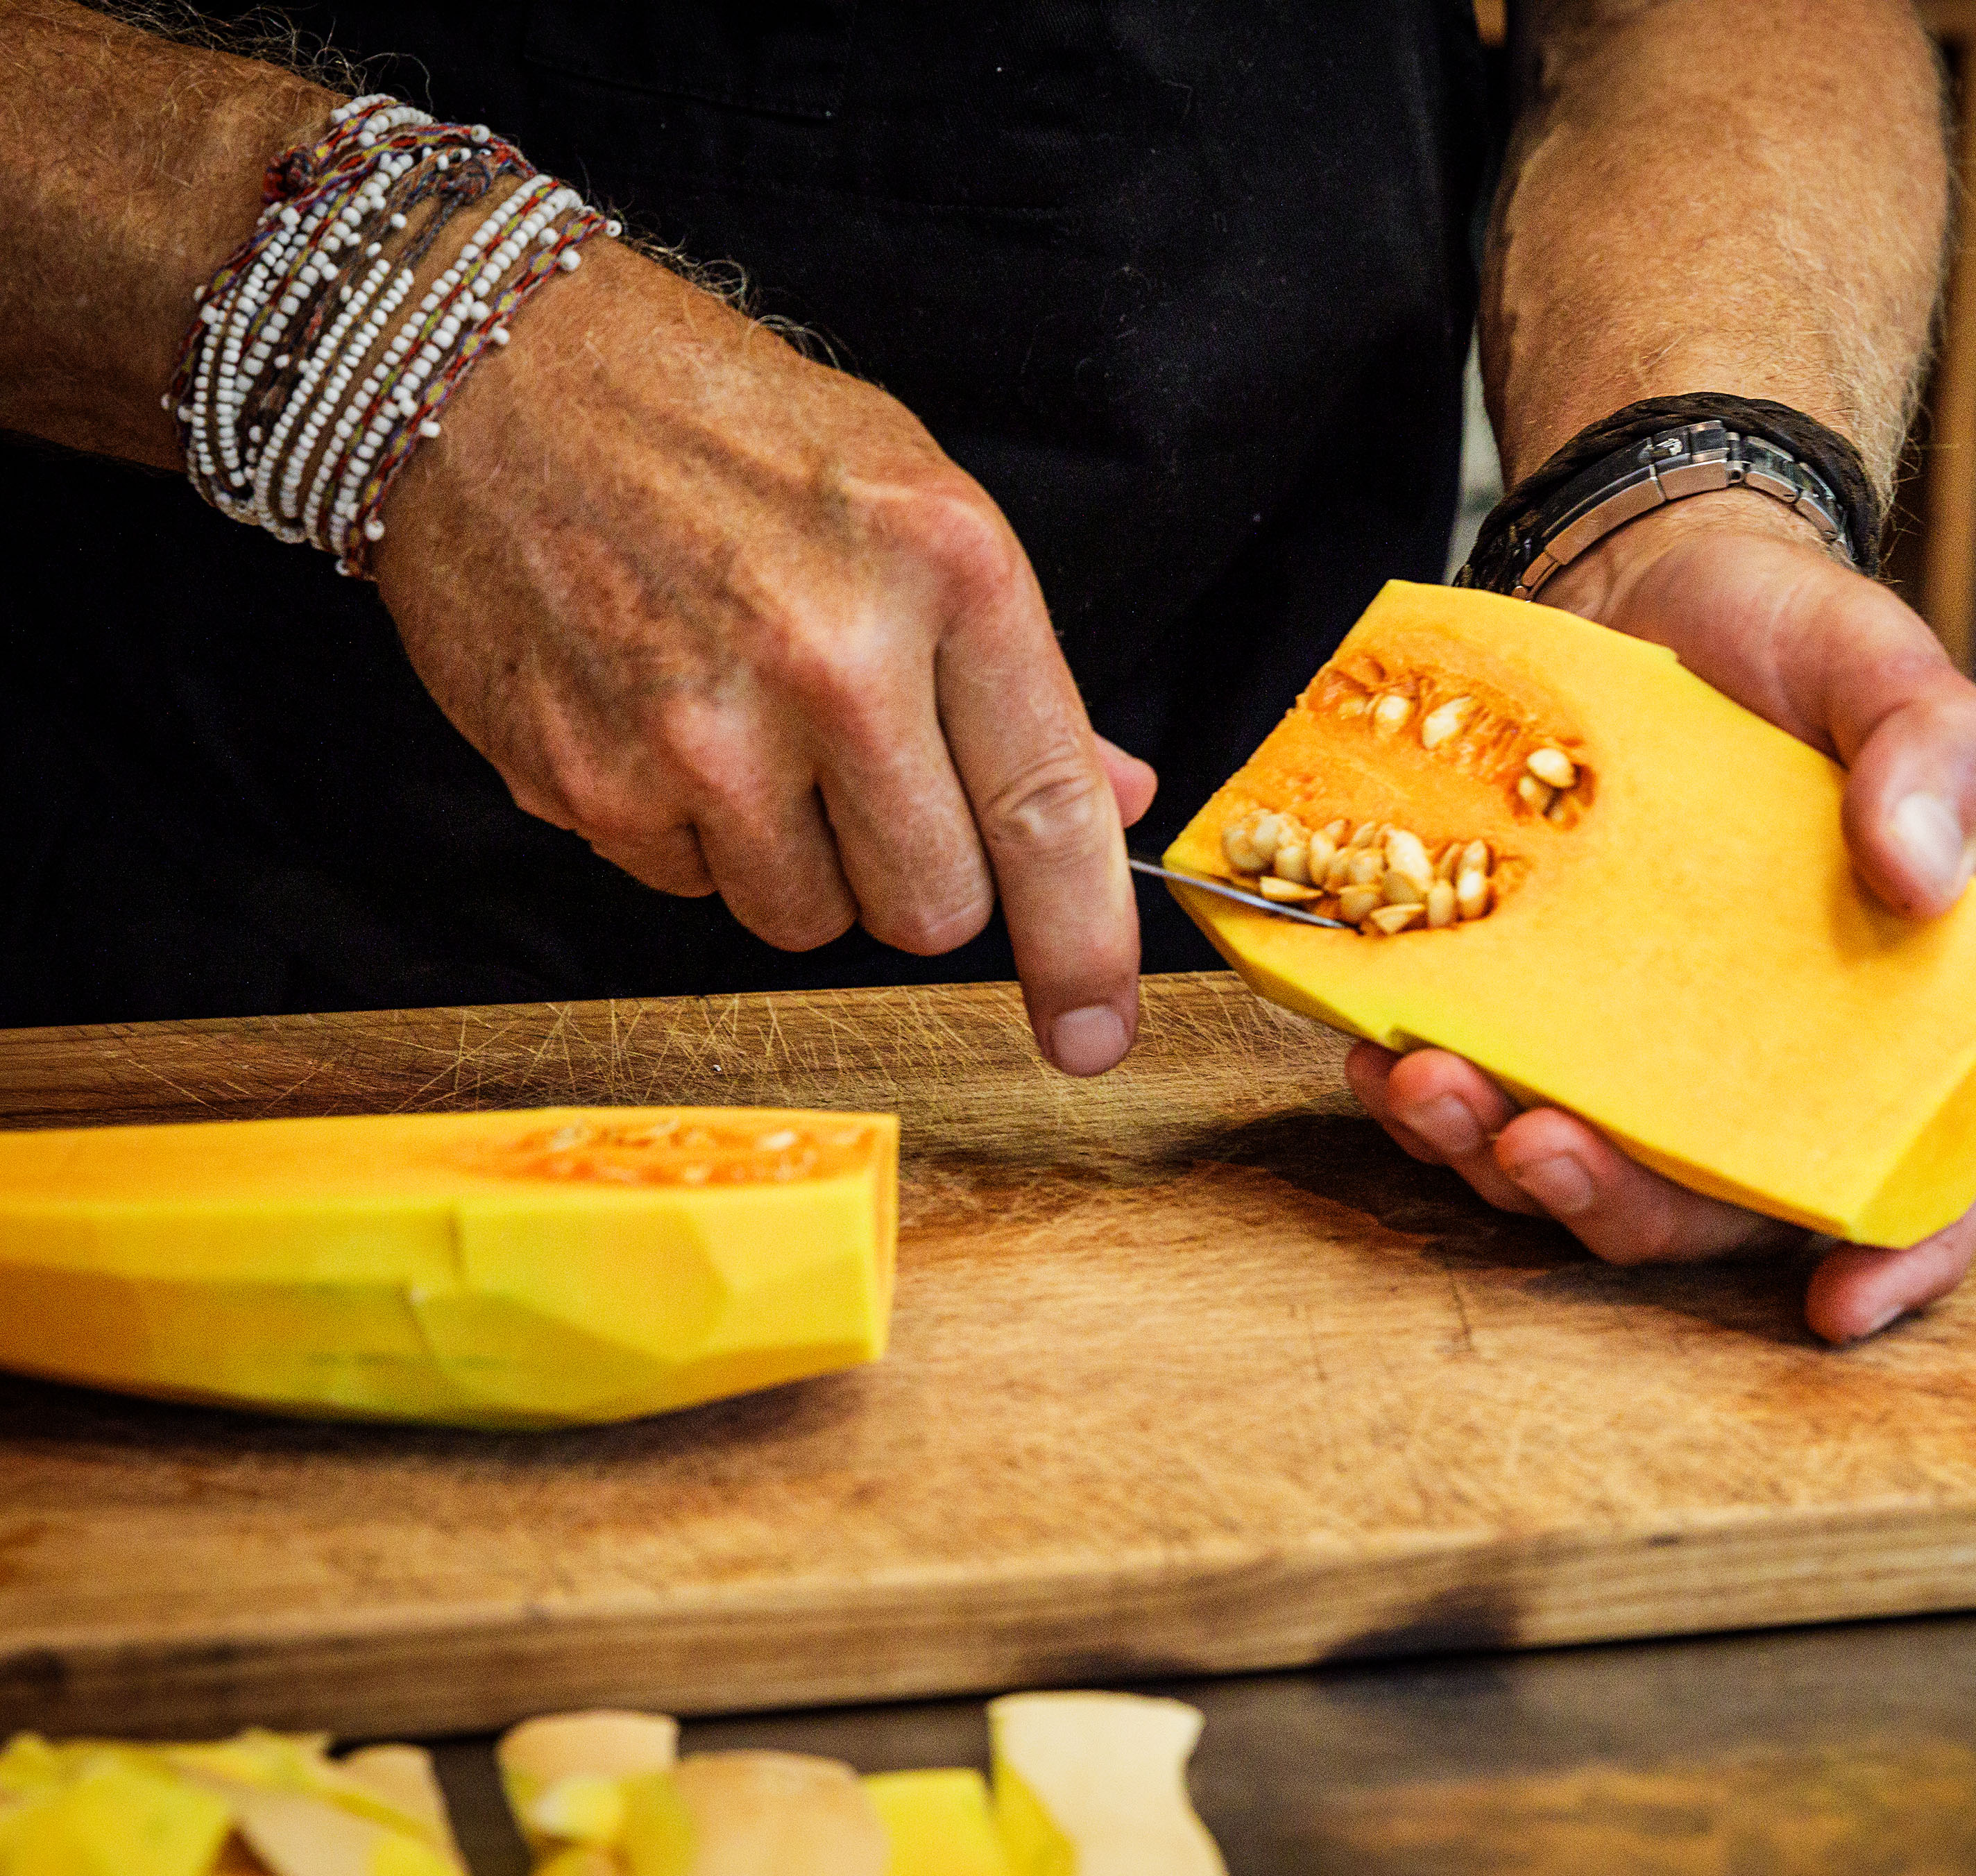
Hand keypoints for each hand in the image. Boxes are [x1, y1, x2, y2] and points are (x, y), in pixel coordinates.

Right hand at [374, 243, 1154, 1075]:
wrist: (489, 371)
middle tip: (871, 780)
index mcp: (942, 569)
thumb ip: (1016, 676)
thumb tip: (1116, 800)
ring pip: (807, 921)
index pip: (1047, 809)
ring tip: (753, 728)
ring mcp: (698, 733)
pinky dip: (692, 837)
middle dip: (918, 877)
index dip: (1084, 947)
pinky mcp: (588, 784)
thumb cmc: (719, 426)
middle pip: (931, 909)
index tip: (1096, 1033)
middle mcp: (830, 658)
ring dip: (801, 863)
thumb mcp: (910, 502)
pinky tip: (663, 719)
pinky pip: (690, 891)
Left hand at [1347, 492, 1975, 1341]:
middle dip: (1618, 1207)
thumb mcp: (1884, 665)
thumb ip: (1937, 754)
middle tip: (1537, 1147)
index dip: (1901, 1252)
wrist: (1646, 579)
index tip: (1834, 1309)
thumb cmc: (1791, 638)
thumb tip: (1927, 877)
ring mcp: (1641, 1036)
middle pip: (1714, 1203)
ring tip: (1420, 1083)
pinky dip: (1425, 1087)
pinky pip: (1484, 1085)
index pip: (1929, 1159)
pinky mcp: (1540, 1000)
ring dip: (1492, 1156)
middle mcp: (1761, 1050)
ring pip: (1581, 1162)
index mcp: (1889, 1004)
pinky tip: (1374, 1042)